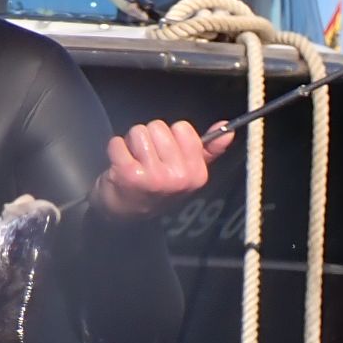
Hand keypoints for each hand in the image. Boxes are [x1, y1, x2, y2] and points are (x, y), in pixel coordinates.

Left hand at [93, 119, 232, 218]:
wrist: (126, 215)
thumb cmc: (156, 188)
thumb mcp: (187, 172)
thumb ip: (208, 150)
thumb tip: (227, 130)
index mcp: (197, 174)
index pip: (183, 128)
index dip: (170, 137)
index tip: (165, 154)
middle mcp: (179, 177)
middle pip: (158, 127)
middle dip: (149, 138)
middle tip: (145, 159)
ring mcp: (154, 176)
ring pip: (138, 132)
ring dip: (131, 144)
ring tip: (133, 162)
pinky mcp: (129, 175)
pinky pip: (118, 143)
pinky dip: (115, 149)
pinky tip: (119, 165)